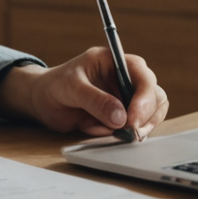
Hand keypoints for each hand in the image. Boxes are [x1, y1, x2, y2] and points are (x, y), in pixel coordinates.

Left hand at [0, 48, 168, 138]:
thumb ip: (95, 100)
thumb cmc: (55, 85)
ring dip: (137, 128)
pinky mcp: (121, 117)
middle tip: (130, 133)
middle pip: (155, 96)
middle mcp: (125, 80)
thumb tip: (121, 118)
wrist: (42, 101)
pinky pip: (132, 129)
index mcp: (115, 62)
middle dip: (145, 116)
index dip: (144, 97)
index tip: (132, 118)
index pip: (143, 75)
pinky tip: (96, 129)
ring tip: (114, 134)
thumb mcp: (71, 88)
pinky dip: (120, 136)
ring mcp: (126, 99)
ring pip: (150, 115)